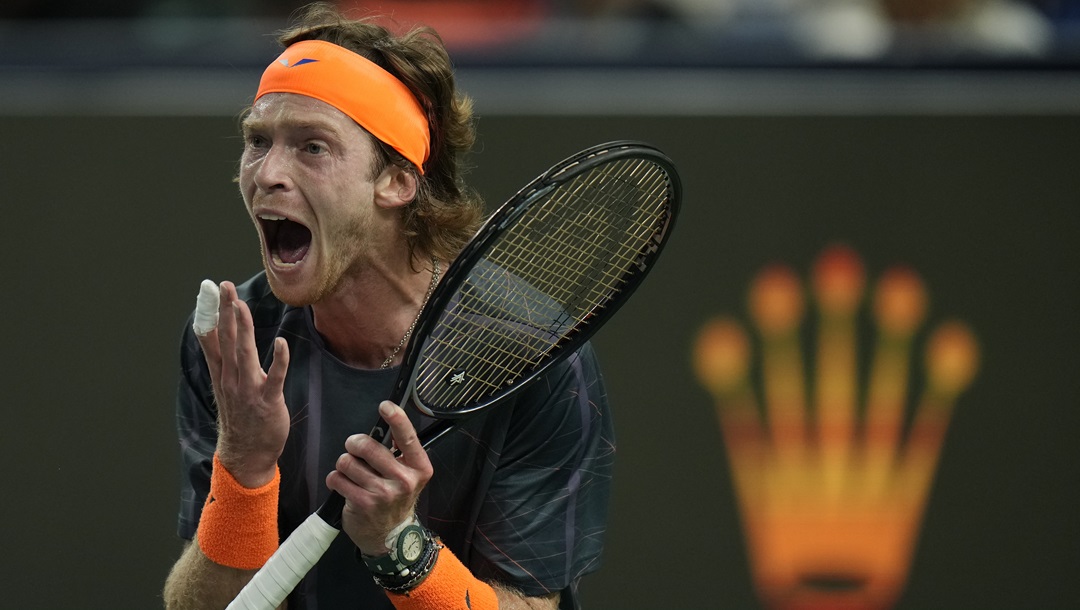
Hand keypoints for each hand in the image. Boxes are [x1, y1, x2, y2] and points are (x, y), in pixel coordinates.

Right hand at [196, 281, 290, 487]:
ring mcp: (248, 390)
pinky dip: (279, 360)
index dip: (211, 313)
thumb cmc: (241, 416)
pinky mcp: (268, 401)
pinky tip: (282, 342)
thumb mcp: (225, 385)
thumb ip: (222, 358)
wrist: (246, 453)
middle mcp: (231, 379)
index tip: (209, 290)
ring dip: (243, 329)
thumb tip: (214, 333)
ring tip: (240, 305)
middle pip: (227, 340)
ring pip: (244, 354)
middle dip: (225, 312)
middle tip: (225, 287)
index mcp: (222, 374)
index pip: (213, 338)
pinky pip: (275, 377)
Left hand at [326, 401, 433, 555]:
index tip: (385, 406)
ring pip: (347, 461)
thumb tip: (386, 423)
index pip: (408, 438)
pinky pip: (337, 478)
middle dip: (355, 443)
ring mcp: (383, 493)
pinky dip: (335, 479)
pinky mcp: (362, 503)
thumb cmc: (396, 498)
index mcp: (419, 468)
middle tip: (355, 448)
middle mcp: (404, 480)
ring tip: (352, 473)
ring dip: (344, 464)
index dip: (396, 418)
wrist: (391, 536)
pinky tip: (345, 485)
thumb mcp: (409, 474)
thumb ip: (400, 451)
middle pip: (368, 446)